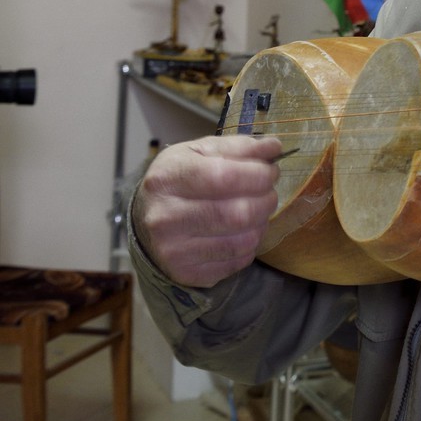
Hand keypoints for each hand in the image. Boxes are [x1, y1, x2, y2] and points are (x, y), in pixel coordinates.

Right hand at [133, 135, 282, 287]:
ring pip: (244, 240)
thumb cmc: (180, 179)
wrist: (145, 218)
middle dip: (267, 200)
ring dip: (262, 223)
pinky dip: (250, 245)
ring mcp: (173, 250)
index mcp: (167, 179)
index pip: (226, 177)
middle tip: (268, 193)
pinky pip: (238, 261)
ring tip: (255, 211)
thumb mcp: (202, 152)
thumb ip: (240, 147)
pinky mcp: (186, 273)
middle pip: (239, 213)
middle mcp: (164, 217)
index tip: (270, 172)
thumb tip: (275, 147)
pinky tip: (241, 232)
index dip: (259, 174)